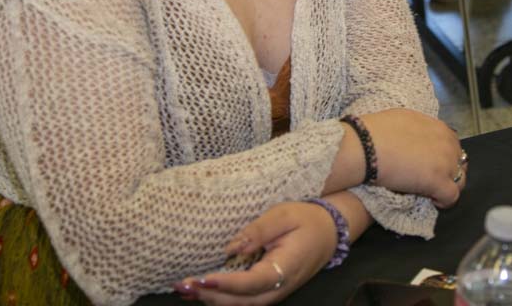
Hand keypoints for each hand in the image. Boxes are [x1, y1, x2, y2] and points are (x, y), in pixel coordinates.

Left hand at [174, 202, 335, 304]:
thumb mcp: (284, 215)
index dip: (227, 284)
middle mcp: (279, 288)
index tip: (203, 279)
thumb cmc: (306, 220)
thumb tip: (232, 247)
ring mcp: (273, 293)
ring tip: (184, 289)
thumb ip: (258, 230)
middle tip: (182, 284)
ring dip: (211, 300)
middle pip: (242, 301)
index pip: (253, 283)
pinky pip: (242, 302)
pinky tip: (200, 291)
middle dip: (210, 295)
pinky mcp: (267, 292)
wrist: (328, 233)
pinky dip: (220, 299)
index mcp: (286, 268)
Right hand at [359, 109, 464, 207]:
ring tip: (432, 192)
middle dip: (447, 171)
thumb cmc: (375, 132)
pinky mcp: (439, 181)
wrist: (365, 147)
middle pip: (459, 162)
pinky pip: (452, 196)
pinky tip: (432, 201)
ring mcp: (445, 162)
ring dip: (448, 186)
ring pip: (460, 180)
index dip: (442, 156)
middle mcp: (447, 142)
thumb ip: (418, 130)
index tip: (430, 164)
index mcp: (438, 127)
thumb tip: (415, 139)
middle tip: (430, 179)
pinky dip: (444, 201)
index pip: (452, 144)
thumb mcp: (403, 120)